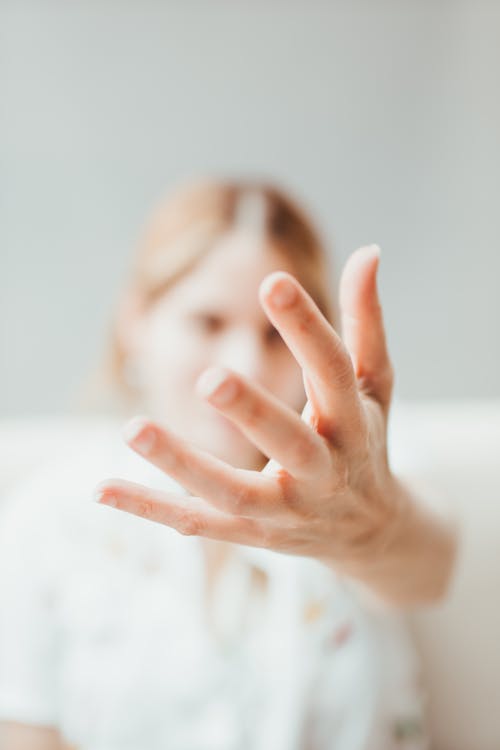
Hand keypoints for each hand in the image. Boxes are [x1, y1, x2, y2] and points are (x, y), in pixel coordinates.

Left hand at [94, 245, 455, 606]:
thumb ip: (366, 320)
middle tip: (210, 379)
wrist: (370, 532)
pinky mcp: (252, 533)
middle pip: (288, 442)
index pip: (332, 371)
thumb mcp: (374, 383)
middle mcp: (323, 471)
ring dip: (181, 465)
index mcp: (354, 423)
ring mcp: (285, 509)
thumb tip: (368, 250)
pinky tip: (101, 488)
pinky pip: (198, 522)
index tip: (273, 282)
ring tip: (132, 428)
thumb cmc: (366, 440)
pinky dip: (150, 507)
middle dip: (252, 412)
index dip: (306, 328)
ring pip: (232, 493)